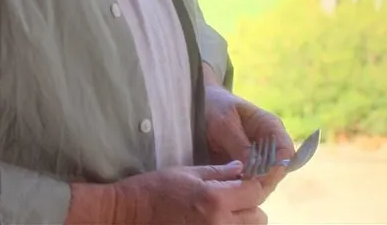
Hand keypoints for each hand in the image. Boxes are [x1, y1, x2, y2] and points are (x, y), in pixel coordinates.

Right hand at [108, 163, 268, 224]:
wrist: (128, 214)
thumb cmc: (154, 189)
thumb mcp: (185, 172)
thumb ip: (217, 172)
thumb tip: (240, 168)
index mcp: (215, 198)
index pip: (255, 192)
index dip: (251, 185)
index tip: (242, 184)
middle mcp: (219, 222)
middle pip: (258, 217)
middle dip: (250, 206)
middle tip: (233, 201)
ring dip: (241, 221)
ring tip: (224, 214)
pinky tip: (213, 221)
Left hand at [203, 84, 292, 198]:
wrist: (196, 105)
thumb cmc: (213, 107)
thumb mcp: (224, 123)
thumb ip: (240, 145)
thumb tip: (255, 169)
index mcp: (270, 127)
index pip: (286, 153)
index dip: (277, 168)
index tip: (259, 179)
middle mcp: (268, 146)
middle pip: (276, 172)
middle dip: (262, 184)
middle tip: (242, 192)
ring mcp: (257, 159)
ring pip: (263, 182)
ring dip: (250, 190)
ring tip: (231, 193)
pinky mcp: (243, 169)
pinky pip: (247, 185)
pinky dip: (239, 191)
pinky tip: (226, 192)